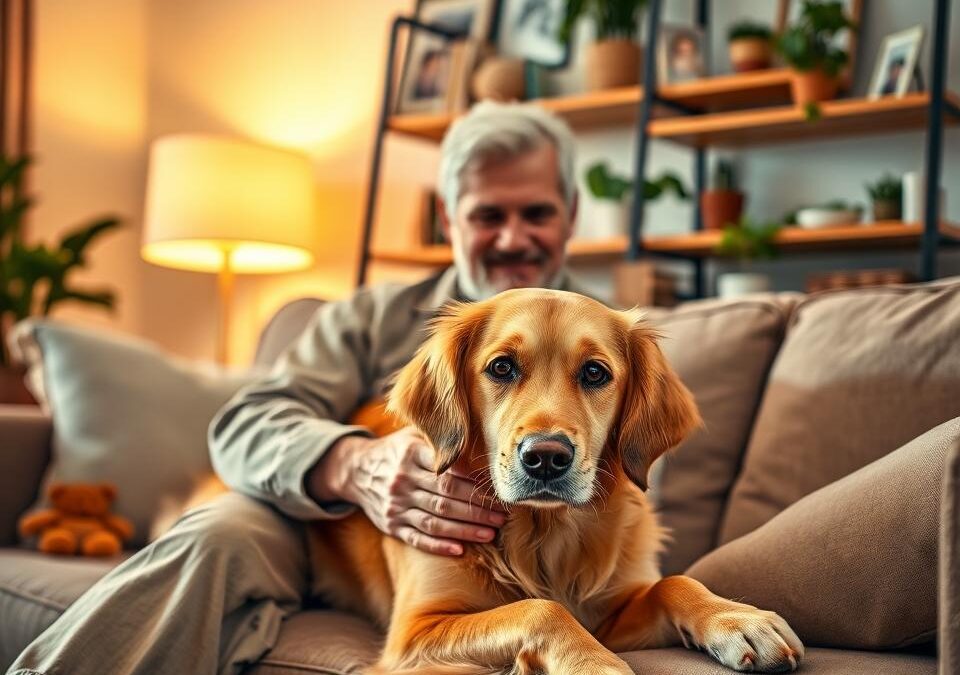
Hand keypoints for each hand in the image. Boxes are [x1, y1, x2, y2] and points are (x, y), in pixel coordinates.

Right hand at [309, 428, 505, 555]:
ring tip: (491, 532)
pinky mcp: (391, 525)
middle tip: (502, 514)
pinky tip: (460, 550)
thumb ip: (442, 440)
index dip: (475, 484)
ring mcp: (395, 506)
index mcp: (411, 455)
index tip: (498, 491)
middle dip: (478, 508)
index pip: (448, 473)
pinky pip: (417, 538)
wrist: (356, 470)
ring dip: (465, 529)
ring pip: (435, 521)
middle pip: (446, 498)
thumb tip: (481, 441)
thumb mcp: (414, 436)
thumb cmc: (397, 451)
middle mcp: (402, 481)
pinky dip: (438, 546)